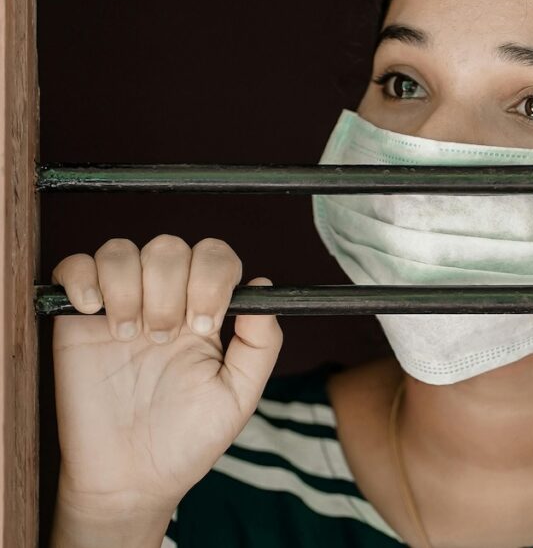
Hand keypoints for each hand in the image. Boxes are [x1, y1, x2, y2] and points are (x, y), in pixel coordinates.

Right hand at [51, 235, 282, 518]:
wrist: (131, 478)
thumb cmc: (188, 439)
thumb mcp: (239, 395)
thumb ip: (260, 342)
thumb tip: (265, 285)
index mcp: (206, 311)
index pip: (215, 257)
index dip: (212, 277)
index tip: (205, 324)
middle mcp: (165, 300)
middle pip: (170, 248)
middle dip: (170, 288)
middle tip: (163, 339)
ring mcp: (120, 306)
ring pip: (122, 250)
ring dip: (128, 287)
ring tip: (130, 336)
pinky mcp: (77, 320)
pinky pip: (74, 266)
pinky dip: (83, 276)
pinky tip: (94, 311)